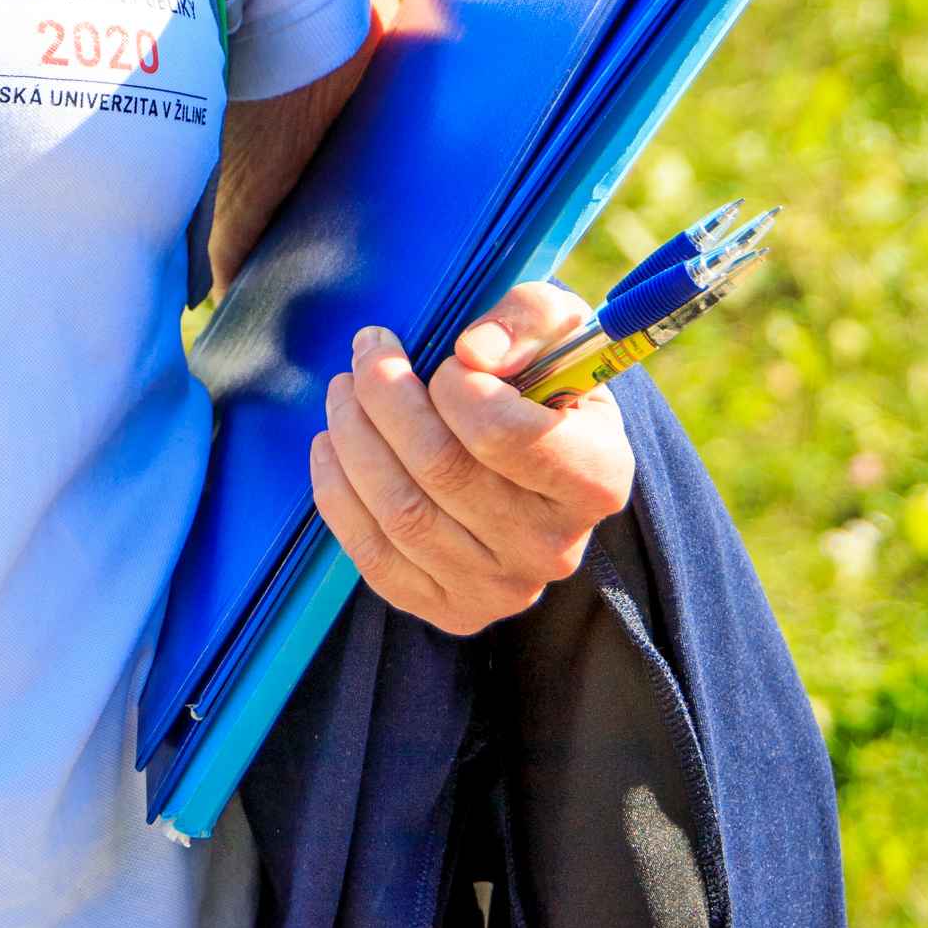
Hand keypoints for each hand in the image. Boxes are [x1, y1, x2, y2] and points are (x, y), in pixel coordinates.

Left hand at [309, 281, 635, 636]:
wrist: (538, 456)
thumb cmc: (544, 382)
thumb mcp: (560, 327)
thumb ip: (530, 316)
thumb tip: (473, 350)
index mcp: (597, 477)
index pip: (509, 436)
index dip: (459, 389)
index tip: (446, 359)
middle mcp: (555, 547)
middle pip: (442, 470)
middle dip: (385, 397)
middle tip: (368, 349)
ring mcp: (502, 588)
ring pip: (402, 512)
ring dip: (353, 438)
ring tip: (341, 390)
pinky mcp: (453, 610)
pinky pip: (375, 557)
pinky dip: (338, 495)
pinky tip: (331, 446)